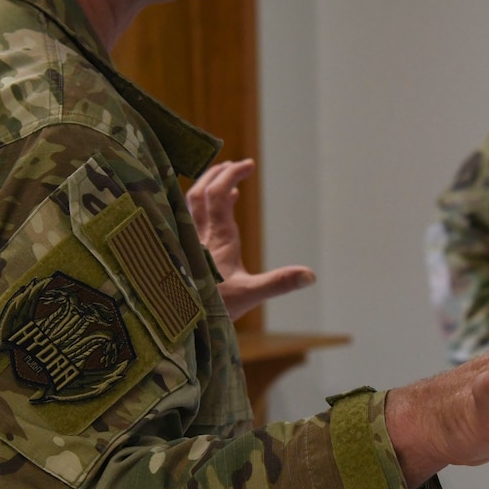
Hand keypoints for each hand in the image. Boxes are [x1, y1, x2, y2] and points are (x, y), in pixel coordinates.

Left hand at [187, 159, 315, 318]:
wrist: (179, 323)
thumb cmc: (212, 309)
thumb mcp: (250, 295)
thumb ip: (278, 282)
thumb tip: (310, 275)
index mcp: (217, 238)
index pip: (219, 194)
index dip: (231, 175)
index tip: (248, 165)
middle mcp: (198, 235)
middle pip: (201, 191)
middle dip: (217, 173)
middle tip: (237, 165)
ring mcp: (189, 242)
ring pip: (191, 203)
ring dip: (207, 187)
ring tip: (225, 179)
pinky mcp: (185, 252)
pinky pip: (191, 218)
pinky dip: (204, 206)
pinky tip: (219, 211)